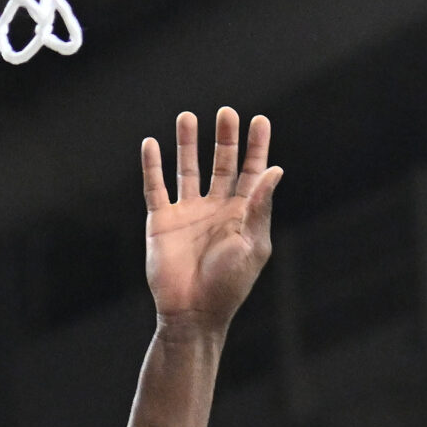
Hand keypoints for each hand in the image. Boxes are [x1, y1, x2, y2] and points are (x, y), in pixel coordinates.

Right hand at [142, 108, 282, 331]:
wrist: (192, 313)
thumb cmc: (228, 286)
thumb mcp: (252, 246)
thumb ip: (260, 207)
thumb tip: (274, 170)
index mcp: (242, 214)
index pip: (251, 172)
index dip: (256, 146)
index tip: (259, 120)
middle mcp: (215, 209)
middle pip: (221, 164)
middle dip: (225, 139)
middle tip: (226, 113)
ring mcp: (187, 214)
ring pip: (187, 169)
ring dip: (187, 144)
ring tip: (188, 117)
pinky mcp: (162, 222)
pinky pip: (155, 188)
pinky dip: (152, 166)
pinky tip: (151, 144)